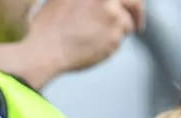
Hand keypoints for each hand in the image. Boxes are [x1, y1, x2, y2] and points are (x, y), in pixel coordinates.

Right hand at [27, 0, 143, 74]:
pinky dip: (108, 46)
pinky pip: (117, 43)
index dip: (131, 1)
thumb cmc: (49, 24)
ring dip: (116, 32)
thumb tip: (102, 4)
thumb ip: (88, 0)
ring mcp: (114, 19)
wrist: (43, 49)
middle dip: (137, 15)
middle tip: (138, 24)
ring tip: (93, 38)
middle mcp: (109, 0)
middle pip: (135, 5)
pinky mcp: (113, 40)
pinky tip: (89, 47)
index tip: (133, 6)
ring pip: (125, 26)